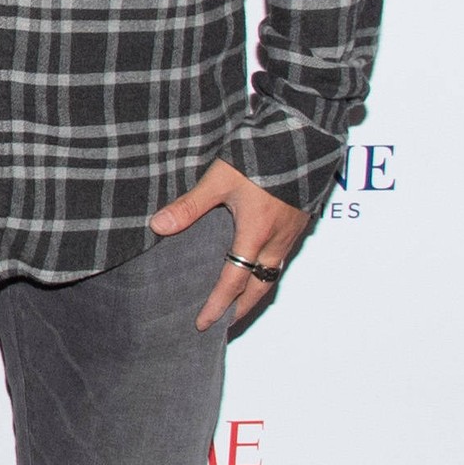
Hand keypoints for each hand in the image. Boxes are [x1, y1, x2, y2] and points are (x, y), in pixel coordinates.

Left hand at [150, 162, 307, 333]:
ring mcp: (291, 232)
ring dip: (257, 292)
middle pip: (260, 288)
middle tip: (224, 324)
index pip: (234, 282)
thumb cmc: (261, 158)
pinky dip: (269, 271)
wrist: (304, 140)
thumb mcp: (219, 180)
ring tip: (240, 303)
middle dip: (242, 309)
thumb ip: (190, 205)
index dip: (217, 306)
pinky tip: (259, 266)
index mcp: (256, 235)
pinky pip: (284, 257)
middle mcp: (277, 240)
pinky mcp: (300, 221)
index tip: (203, 324)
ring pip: (274, 274)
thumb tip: (158, 226)